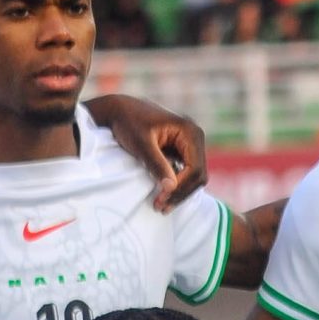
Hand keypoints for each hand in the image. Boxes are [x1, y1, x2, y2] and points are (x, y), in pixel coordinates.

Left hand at [91, 94, 207, 210]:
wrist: (120, 111)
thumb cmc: (129, 123)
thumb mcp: (141, 145)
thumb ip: (157, 165)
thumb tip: (171, 187)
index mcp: (190, 132)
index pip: (195, 168)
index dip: (180, 187)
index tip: (161, 199)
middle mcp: (194, 138)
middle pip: (198, 175)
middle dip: (181, 193)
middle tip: (160, 208)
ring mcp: (190, 146)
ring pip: (193, 177)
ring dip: (179, 192)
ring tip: (160, 205)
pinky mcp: (182, 152)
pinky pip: (186, 174)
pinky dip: (176, 186)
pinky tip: (162, 196)